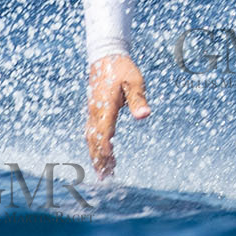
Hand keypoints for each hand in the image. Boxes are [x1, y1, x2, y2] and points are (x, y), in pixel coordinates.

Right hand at [85, 53, 149, 179]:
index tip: (110, 163)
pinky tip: (101, 156)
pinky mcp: (94, 112)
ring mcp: (92, 112)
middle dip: (99, 159)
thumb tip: (145, 115)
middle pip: (94, 140)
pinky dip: (95, 147)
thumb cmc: (123, 69)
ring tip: (103, 174)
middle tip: (105, 178)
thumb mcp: (135, 81)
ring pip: (91, 138)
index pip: (103, 133)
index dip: (105, 150)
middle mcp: (96, 112)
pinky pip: (92, 133)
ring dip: (96, 156)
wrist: (106, 58)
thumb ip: (138, 99)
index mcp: (105, 107)